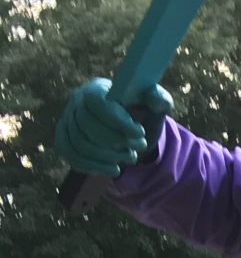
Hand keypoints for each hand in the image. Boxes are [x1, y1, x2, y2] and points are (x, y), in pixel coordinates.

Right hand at [55, 78, 173, 176]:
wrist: (127, 133)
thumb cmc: (140, 116)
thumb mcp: (153, 107)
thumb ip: (159, 100)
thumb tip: (156, 99)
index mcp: (97, 88)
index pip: (96, 102)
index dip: (118, 121)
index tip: (140, 134)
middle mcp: (77, 101)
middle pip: (88, 126)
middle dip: (117, 141)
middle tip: (139, 147)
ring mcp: (67, 121)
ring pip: (81, 144)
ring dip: (108, 156)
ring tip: (130, 158)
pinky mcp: (64, 139)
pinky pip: (72, 156)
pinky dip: (95, 167)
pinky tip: (114, 169)